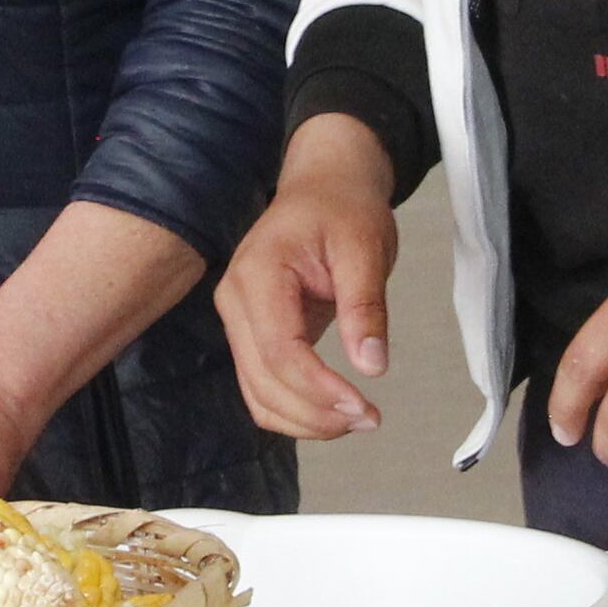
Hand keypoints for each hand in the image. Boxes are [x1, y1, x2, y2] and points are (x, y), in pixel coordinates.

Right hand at [219, 118, 398, 438]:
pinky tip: (333, 411)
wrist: (325, 186)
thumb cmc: (342, 207)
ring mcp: (239, 321)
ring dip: (304, 420)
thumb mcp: (364, 247)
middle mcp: (236, 301)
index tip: (362, 406)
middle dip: (315, 413)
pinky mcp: (253, 335)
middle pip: (263, 381)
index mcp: (258, 273)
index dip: (318, 388)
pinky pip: (263, 387)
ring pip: (258, 395)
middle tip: (369, 418)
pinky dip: (295, 410)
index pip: (279, 349)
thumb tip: (371, 365)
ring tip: (356, 418)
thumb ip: (365, 306)